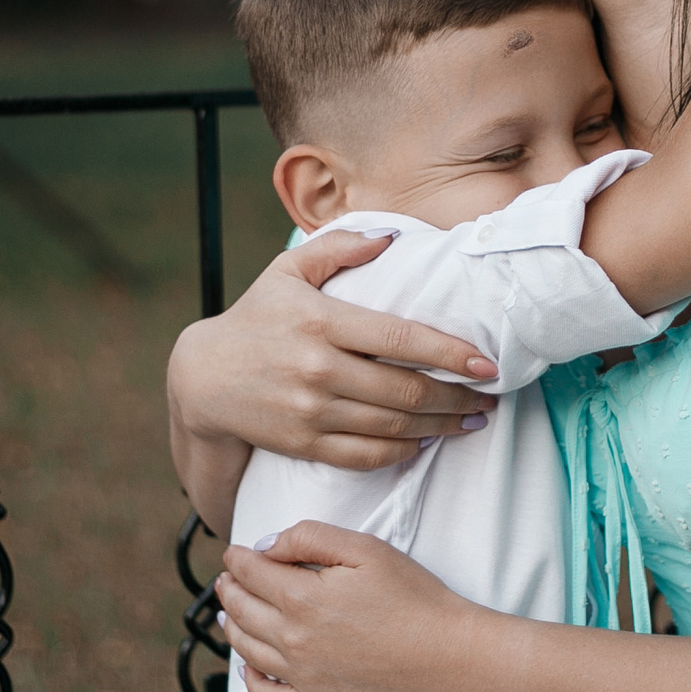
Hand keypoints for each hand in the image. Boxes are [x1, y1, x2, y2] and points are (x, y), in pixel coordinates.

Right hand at [166, 228, 497, 472]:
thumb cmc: (256, 318)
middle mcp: (318, 369)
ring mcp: (311, 411)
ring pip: (392, 426)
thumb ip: (339, 247)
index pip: (400, 339)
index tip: (486, 363)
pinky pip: (365, 455)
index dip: (449, 353)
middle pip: (405, 389)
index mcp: (322, 322)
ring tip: (471, 421)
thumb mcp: (287, 272)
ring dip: (440, 427)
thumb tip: (391, 236)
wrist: (202, 378)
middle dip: (457, 397)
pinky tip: (424, 442)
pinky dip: (401, 452)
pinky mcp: (304, 443)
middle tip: (489, 398)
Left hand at [215, 520, 487, 691]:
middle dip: (229, 590)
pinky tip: (250, 669)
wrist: (452, 659)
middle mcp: (292, 640)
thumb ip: (310, 538)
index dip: (237, 559)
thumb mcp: (367, 549)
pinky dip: (251, 681)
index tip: (234, 552)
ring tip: (228, 615)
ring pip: (248, 651)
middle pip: (242, 611)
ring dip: (232, 628)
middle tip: (225, 580)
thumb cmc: (416, 598)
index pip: (250, 573)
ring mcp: (302, 679)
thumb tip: (264, 546)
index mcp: (301, 598)